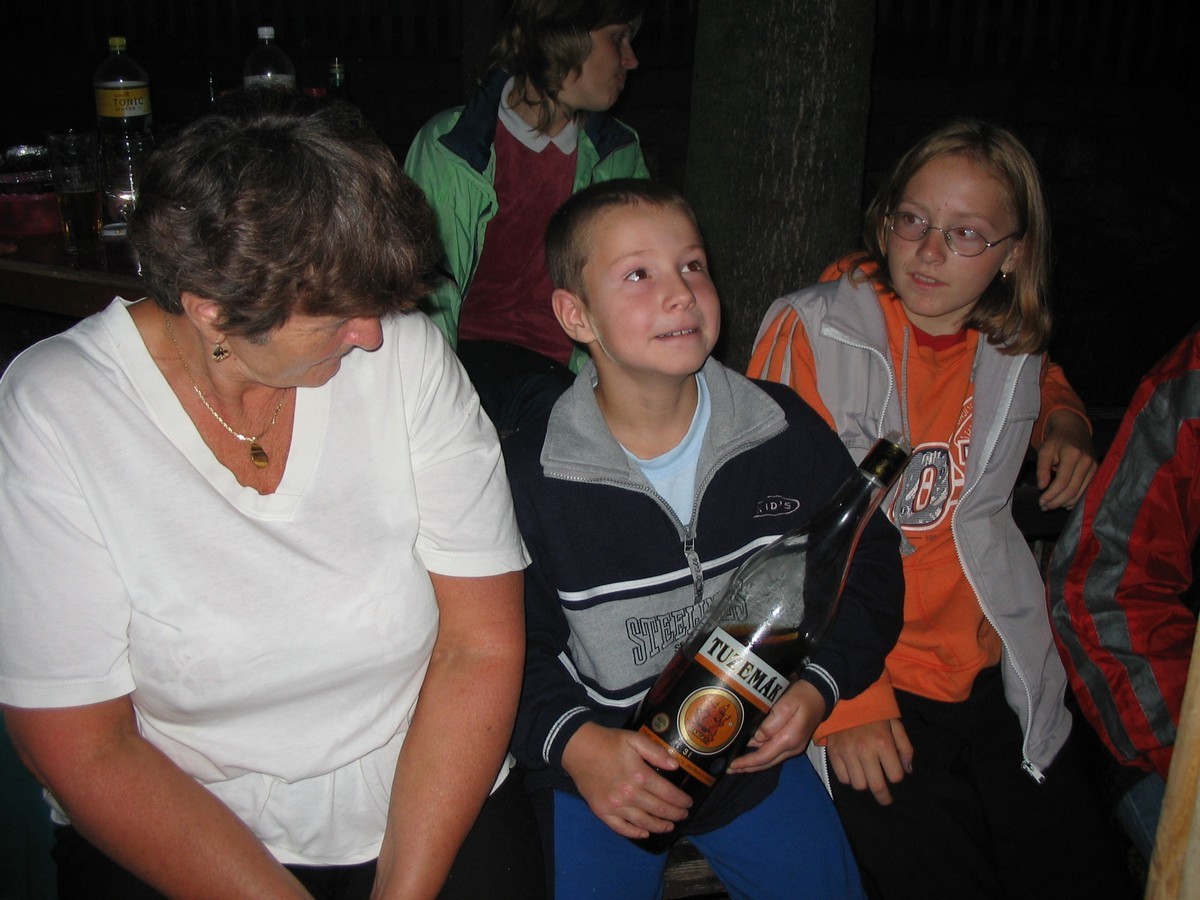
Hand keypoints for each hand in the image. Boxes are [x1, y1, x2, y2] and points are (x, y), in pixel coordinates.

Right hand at [561, 722, 691, 839]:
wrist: (578, 748)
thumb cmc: (608, 742)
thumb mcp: (635, 739)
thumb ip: (656, 752)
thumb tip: (675, 766)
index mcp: (640, 776)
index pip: (668, 794)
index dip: (681, 800)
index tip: (688, 803)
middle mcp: (629, 795)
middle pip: (658, 810)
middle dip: (675, 814)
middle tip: (683, 815)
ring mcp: (615, 806)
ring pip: (643, 822)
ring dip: (659, 826)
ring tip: (669, 826)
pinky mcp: (602, 811)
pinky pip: (621, 828)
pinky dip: (635, 833)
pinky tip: (644, 833)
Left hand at [729, 680, 825, 773]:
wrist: (820, 694)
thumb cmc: (801, 696)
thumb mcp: (786, 705)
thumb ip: (771, 723)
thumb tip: (757, 739)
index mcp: (789, 739)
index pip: (764, 756)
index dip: (748, 762)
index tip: (732, 765)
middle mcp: (793, 747)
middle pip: (767, 762)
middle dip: (748, 767)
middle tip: (730, 770)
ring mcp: (795, 747)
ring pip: (772, 760)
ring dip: (755, 764)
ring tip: (739, 766)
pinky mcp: (795, 742)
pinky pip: (776, 754)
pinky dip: (763, 757)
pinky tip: (754, 756)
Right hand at [825, 718, 912, 805]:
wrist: (847, 698)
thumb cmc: (875, 713)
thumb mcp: (896, 725)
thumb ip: (905, 747)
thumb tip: (908, 770)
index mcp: (883, 743)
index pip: (895, 776)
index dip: (897, 777)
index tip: (895, 775)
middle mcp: (865, 751)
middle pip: (876, 786)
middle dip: (884, 797)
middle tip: (885, 799)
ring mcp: (847, 753)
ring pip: (859, 785)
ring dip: (865, 784)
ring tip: (868, 778)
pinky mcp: (833, 753)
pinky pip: (843, 778)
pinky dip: (850, 778)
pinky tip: (854, 771)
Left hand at [1037, 410, 1096, 509]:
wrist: (1074, 430)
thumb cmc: (1057, 441)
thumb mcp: (1045, 450)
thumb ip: (1042, 468)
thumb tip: (1042, 487)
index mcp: (1073, 454)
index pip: (1062, 481)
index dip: (1051, 494)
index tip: (1041, 502)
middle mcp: (1087, 461)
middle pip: (1073, 489)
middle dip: (1057, 501)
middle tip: (1044, 507)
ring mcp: (1094, 467)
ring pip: (1081, 492)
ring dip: (1065, 503)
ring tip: (1051, 506)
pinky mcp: (1097, 472)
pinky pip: (1087, 490)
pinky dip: (1075, 499)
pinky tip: (1064, 504)